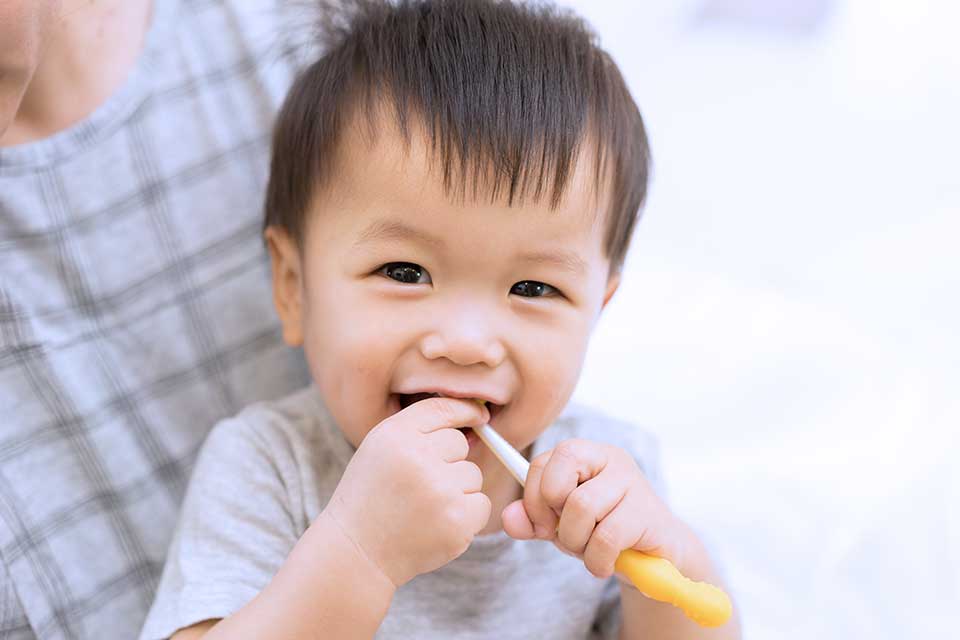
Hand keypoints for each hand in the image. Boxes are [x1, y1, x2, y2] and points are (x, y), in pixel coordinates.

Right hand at [323, 398, 491, 587]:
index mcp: (395, 435)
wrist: (356, 552)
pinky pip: (482, 504)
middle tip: (419, 487)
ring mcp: (440, 491)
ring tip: (423, 508)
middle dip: (448, 462)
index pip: (442, 409)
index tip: (478, 416)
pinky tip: (436, 525)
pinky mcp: (457, 521)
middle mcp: (418, 458)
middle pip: (460, 443)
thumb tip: (477, 419)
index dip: (465, 410)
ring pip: (472, 475)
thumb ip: (421, 429)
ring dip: (457, 491)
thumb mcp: (380, 449)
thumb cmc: (370, 497)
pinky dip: (467, 516)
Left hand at [501, 438, 689, 584]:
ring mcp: (631, 482)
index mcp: (585, 453)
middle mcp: (609, 459)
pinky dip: (597, 560)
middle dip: (553, 520)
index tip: (543, 526)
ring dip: (577, 542)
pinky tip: (606, 563)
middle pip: (557, 483)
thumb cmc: (605, 531)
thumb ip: (532, 520)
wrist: (657, 556)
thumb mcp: (561, 525)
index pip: (541, 463)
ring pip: (581, 508)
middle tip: (567, 537)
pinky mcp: (647, 512)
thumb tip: (508, 518)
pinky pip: (606, 537)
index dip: (533, 500)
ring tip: (590, 550)